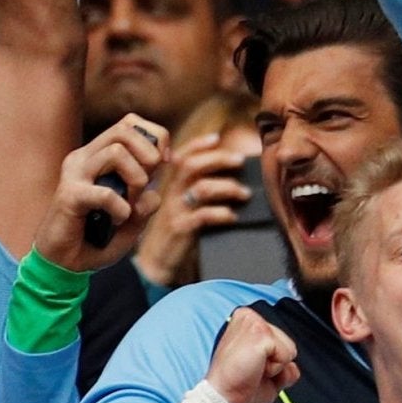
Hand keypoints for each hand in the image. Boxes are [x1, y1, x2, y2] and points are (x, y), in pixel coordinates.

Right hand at [33, 114, 168, 272]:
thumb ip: (145, 204)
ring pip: (116, 152)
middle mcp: (83, 159)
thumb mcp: (130, 221)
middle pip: (124, 128)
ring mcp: (74, 175)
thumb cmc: (94, 241)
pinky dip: (121, 209)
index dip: (154, 138)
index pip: (129, 123)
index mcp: (96, 157)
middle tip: (147, 184)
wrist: (62, 265)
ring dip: (136, 180)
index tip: (162, 165)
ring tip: (130, 206)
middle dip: (148, 154)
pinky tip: (116, 222)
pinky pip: (106, 192)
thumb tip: (154, 189)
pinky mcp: (69, 195)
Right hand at [133, 134, 250, 289]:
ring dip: (227, 187)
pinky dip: (222, 213)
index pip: (181, 157)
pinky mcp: (180, 229)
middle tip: (240, 160)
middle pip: (192, 165)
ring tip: (244, 193)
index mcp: (171, 187)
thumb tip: (235, 181)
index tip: (217, 137)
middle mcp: (171, 194)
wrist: (156, 264)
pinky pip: (203, 216)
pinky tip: (232, 217)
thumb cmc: (176, 235)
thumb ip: (198, 194)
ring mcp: (175, 211)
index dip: (198, 144)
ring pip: (201, 188)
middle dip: (218, 158)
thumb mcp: (183, 209)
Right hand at [204, 307, 298, 402]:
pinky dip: (276, 370)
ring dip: (276, 367)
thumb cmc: (235, 387)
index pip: (279, 339)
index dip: (271, 361)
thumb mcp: (259, 370)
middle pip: (287, 342)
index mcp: (245, 321)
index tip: (249, 366)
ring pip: (289, 348)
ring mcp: (254, 323)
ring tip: (252, 369)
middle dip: (275, 363)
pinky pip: (287, 356)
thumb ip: (279, 362)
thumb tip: (292, 366)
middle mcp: (248, 317)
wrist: (222, 398)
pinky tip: (255, 369)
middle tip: (251, 370)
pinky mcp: (260, 333)